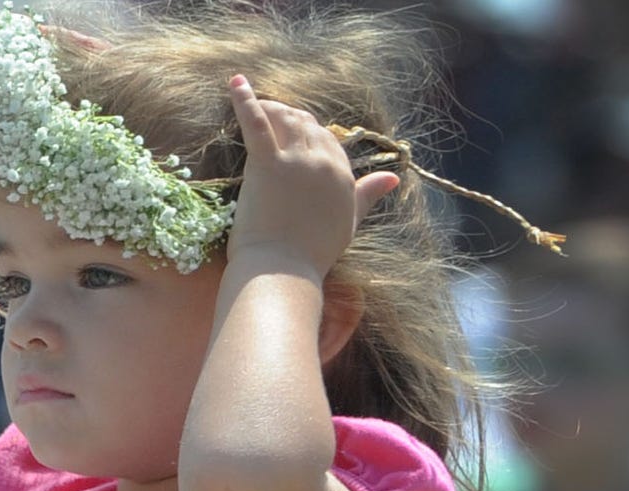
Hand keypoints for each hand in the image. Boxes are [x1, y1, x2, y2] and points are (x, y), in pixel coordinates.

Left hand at [223, 74, 394, 277]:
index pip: (327, 140)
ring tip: (255, 102)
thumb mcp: (349, 222)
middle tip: (269, 114)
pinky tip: (235, 83)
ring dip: (271, 108)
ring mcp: (297, 160)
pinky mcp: (268, 164)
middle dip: (289, 117)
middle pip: (306, 125)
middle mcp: (324, 161)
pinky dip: (245, 100)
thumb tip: (392, 179)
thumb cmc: (310, 254)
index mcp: (343, 173)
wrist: (282, 270)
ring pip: (286, 119)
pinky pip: (257, 124)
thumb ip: (368, 195)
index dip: (308, 134)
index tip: (292, 133)